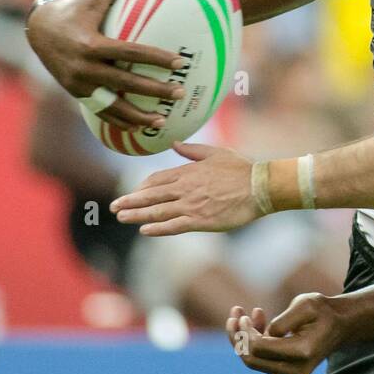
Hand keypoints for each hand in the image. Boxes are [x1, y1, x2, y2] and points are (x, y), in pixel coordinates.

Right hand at [26, 0, 185, 129]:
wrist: (37, 30)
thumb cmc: (73, 9)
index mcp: (91, 44)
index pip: (130, 54)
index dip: (156, 58)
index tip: (180, 63)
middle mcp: (84, 68)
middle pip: (126, 83)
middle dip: (154, 91)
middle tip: (181, 93)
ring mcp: (79, 85)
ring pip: (113, 105)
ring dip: (138, 116)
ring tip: (164, 121)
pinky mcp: (77, 94)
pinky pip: (101, 112)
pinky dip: (121, 121)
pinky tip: (142, 128)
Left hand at [111, 142, 261, 235]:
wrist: (259, 187)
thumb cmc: (241, 169)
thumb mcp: (216, 152)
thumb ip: (193, 150)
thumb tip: (175, 143)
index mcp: (187, 172)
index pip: (157, 179)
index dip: (142, 187)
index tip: (133, 192)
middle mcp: (184, 189)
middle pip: (150, 195)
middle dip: (130, 201)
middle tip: (114, 206)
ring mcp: (190, 205)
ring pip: (157, 211)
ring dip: (136, 215)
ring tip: (121, 217)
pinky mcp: (200, 221)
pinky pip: (173, 226)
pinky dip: (157, 228)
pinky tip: (144, 230)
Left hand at [224, 295, 346, 373]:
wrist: (339, 327)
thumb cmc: (322, 312)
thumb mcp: (305, 305)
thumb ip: (283, 321)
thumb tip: (264, 335)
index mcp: (302, 352)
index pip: (260, 348)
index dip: (246, 332)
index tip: (245, 315)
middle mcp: (296, 371)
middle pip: (252, 359)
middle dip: (238, 337)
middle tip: (234, 315)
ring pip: (253, 360)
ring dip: (242, 338)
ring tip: (239, 313)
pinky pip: (261, 360)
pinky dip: (253, 341)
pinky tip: (256, 319)